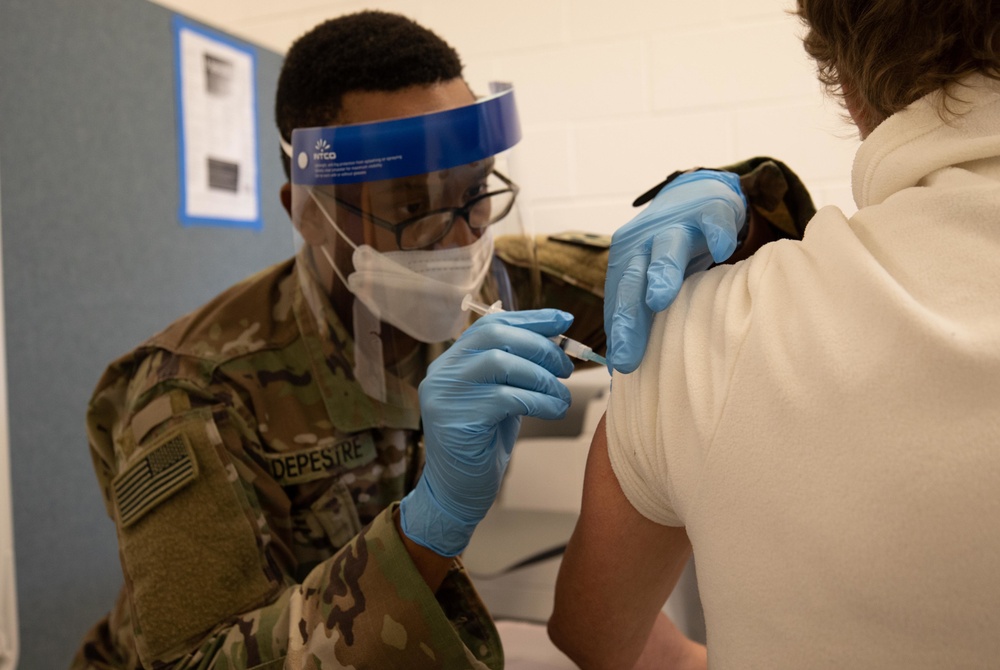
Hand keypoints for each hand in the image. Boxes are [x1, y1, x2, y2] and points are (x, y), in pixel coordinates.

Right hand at [400, 309, 574, 555]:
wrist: (457, 492)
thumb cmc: (484, 443)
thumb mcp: (500, 396)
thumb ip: (516, 368)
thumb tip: (556, 339)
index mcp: (452, 361)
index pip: (491, 323)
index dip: (531, 319)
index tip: (564, 321)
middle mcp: (442, 372)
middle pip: (496, 336)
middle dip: (540, 347)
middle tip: (566, 368)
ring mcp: (445, 395)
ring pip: (501, 363)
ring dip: (542, 377)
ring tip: (562, 395)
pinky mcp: (457, 419)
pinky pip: (506, 398)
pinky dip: (538, 401)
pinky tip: (554, 410)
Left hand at [605, 170, 746, 373]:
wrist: (696, 195)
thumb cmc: (669, 250)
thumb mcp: (649, 278)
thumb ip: (637, 313)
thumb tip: (622, 365)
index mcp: (625, 261)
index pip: (618, 301)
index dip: (619, 332)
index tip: (622, 365)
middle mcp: (643, 242)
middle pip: (633, 279)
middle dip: (629, 314)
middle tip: (627, 348)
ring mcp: (676, 225)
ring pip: (667, 249)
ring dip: (661, 272)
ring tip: (659, 298)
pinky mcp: (708, 210)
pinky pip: (713, 221)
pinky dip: (717, 233)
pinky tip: (723, 249)